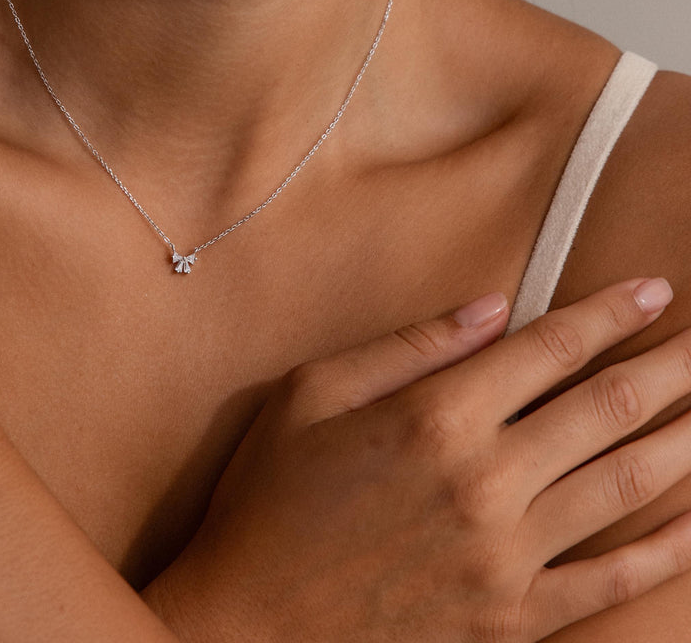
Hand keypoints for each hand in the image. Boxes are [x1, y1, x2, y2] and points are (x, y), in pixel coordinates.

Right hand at [146, 279, 690, 642]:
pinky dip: (663, 549)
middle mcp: (485, 481)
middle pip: (606, 408)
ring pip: (624, 485)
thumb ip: (406, 348)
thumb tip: (490, 308)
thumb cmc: (270, 500)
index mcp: (434, 417)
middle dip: (669, 366)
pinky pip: (610, 580)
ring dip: (683, 440)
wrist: (252, 625)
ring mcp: (507, 557)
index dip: (609, 314)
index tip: (654, 290)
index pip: (549, 348)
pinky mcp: (513, 619)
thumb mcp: (310, 395)